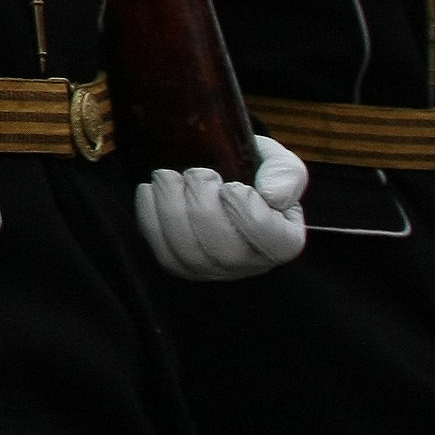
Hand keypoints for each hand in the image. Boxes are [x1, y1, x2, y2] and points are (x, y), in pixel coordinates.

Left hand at [133, 135, 308, 281]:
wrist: (224, 179)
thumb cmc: (256, 175)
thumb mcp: (281, 165)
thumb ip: (285, 174)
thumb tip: (272, 194)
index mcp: (283, 242)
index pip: (262, 231)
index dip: (241, 202)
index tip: (231, 183)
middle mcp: (249, 264)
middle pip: (221, 246)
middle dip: (200, 200)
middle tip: (197, 174)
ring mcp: (213, 270)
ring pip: (185, 248)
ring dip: (169, 204)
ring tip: (169, 177)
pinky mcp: (180, 266)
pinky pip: (160, 248)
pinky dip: (149, 214)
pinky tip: (152, 190)